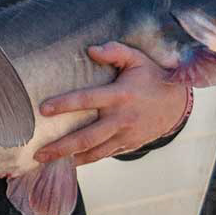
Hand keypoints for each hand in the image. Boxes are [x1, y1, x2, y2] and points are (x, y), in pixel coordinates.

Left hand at [35, 42, 191, 166]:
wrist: (178, 104)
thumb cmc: (151, 77)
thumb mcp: (137, 59)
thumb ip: (115, 51)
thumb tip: (91, 50)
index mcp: (120, 95)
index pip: (87, 99)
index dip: (64, 104)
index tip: (43, 109)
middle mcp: (121, 119)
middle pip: (87, 136)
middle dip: (61, 146)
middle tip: (37, 153)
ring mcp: (125, 135)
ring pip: (94, 151)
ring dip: (69, 159)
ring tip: (45, 162)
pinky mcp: (128, 145)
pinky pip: (104, 155)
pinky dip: (85, 161)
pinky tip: (67, 164)